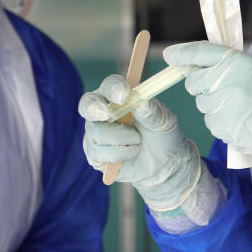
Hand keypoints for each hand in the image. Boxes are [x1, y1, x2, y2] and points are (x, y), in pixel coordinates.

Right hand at [80, 74, 200, 211]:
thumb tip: (141, 102)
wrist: (164, 165)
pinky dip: (118, 154)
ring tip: (137, 141)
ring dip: (121, 138)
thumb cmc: (161, 136)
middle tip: (107, 113)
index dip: (114, 88)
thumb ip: (152, 112)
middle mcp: (103, 112)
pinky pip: (97, 153)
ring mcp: (96, 133)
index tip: (125, 95)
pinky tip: (130, 153)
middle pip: (87, 104)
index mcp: (119, 97)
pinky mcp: (95, 155)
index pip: (110, 86)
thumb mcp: (164, 122)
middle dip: (95, 108)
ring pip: (97, 132)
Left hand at [164, 41, 251, 181]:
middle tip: (220, 87)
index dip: (183, 53)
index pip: (201, 53)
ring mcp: (224, 109)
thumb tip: (203, 66)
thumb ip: (231, 64)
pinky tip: (243, 120)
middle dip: (201, 84)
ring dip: (214, 104)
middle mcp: (226, 84)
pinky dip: (222, 121)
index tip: (170, 55)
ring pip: (202, 105)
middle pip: (194, 82)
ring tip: (241, 107)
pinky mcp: (224, 130)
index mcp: (237, 63)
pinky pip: (212, 122)